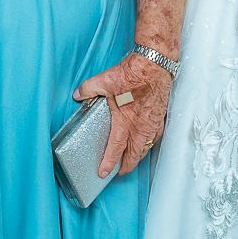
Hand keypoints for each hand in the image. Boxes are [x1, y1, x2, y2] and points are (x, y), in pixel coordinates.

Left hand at [72, 53, 173, 177]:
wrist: (155, 65)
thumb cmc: (134, 74)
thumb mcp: (105, 81)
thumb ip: (88, 89)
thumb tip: (78, 94)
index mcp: (125, 122)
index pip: (115, 149)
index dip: (109, 163)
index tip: (103, 173)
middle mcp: (140, 127)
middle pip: (134, 155)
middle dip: (127, 166)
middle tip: (120, 173)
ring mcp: (152, 123)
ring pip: (146, 147)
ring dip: (138, 156)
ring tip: (132, 160)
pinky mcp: (160, 116)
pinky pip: (155, 136)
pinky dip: (150, 143)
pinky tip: (147, 141)